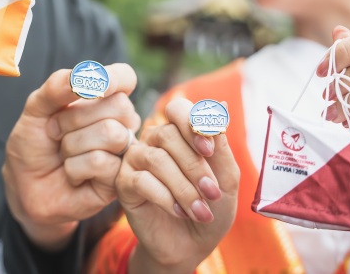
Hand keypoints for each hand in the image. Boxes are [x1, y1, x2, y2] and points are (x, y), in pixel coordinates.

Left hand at [2, 64, 139, 250]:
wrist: (25, 186)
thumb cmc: (35, 144)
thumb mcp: (35, 109)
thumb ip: (56, 87)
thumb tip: (83, 77)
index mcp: (105, 98)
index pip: (125, 77)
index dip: (113, 78)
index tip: (89, 86)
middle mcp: (121, 122)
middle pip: (118, 104)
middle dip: (74, 118)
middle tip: (56, 132)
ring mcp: (123, 151)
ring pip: (111, 133)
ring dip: (72, 144)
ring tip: (64, 154)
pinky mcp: (119, 179)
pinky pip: (100, 162)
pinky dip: (74, 168)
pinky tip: (71, 175)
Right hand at [117, 98, 238, 273]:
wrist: (192, 244)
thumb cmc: (211, 206)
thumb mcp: (226, 177)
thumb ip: (221, 145)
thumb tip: (222, 105)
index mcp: (179, 131)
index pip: (178, 108)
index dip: (192, 123)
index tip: (209, 150)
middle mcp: (154, 139)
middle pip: (168, 135)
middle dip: (194, 165)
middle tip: (212, 192)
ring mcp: (136, 159)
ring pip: (156, 159)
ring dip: (184, 187)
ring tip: (200, 211)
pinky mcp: (123, 183)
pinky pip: (142, 181)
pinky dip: (166, 198)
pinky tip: (180, 212)